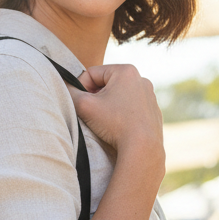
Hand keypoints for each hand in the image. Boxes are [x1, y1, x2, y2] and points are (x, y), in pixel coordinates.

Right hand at [69, 63, 164, 182]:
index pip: (92, 73)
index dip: (80, 88)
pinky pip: (131, 109)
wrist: (142, 147)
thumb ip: (71, 93)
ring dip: (108, 106)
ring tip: (104, 123)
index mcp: (125, 71)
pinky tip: (118, 129)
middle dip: (95, 98)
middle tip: (91, 114)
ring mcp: (149, 96)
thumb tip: (65, 87)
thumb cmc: (114, 124)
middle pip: (107, 84)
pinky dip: (122, 116)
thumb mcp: (84, 106)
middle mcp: (141, 79)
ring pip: (119, 97)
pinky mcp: (153, 112)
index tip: (79, 104)